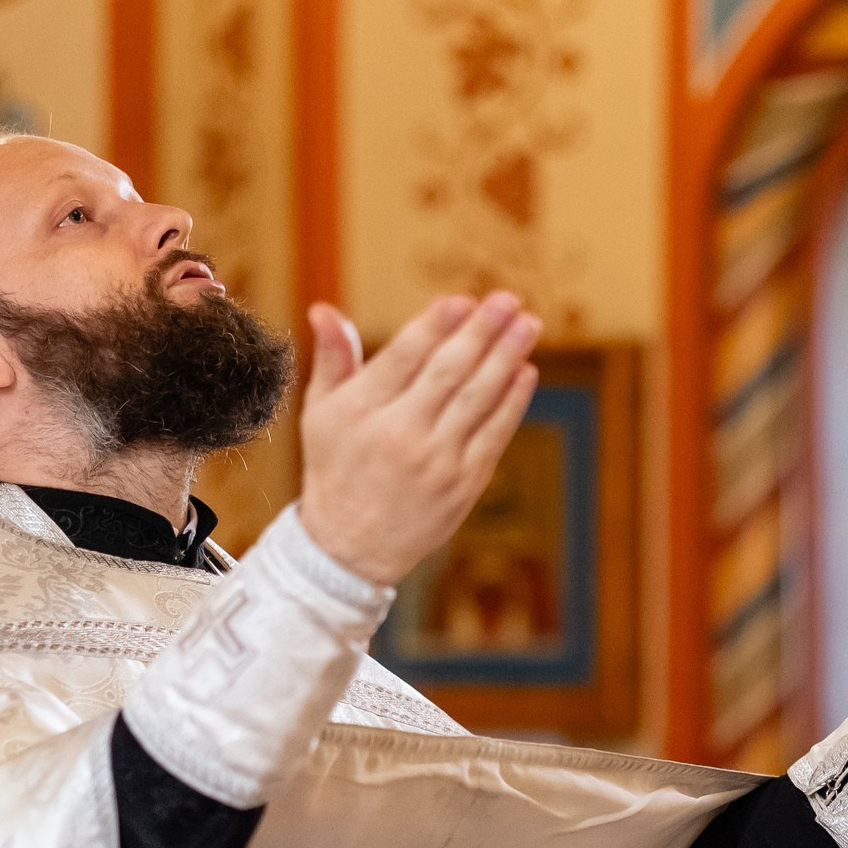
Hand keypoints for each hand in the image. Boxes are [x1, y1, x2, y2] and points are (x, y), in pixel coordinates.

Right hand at [297, 292, 540, 586]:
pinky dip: (512, 402)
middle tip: (508, 299)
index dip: (436, 326)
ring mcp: (435, 462)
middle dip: (481, 332)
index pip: (404, 358)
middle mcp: (399, 435)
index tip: (462, 300)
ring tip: (527, 324)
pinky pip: (493, 434)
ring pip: (477, 400)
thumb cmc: (336, 468)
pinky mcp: (463, 484)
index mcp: (360, 412)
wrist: (351, 548)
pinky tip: (525, 371)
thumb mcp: (319, 413)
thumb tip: (324, 309)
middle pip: (448, 373)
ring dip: (506, 358)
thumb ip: (332, 359)